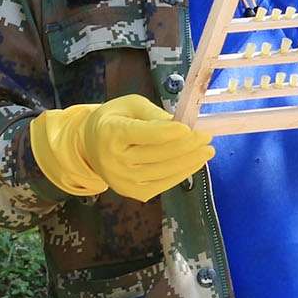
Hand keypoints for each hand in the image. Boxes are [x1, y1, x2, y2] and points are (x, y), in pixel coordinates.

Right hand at [29, 95, 215, 201]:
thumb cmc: (114, 120)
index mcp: (111, 133)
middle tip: (206, 136)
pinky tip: (194, 163)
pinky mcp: (132, 192)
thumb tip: (181, 125)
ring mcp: (123, 180)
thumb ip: (154, 114)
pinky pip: (163, 184)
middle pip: (158, 154)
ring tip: (207, 150)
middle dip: (187, 145)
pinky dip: (182, 174)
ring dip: (190, 161)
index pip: (144, 134)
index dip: (169, 132)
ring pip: (164, 171)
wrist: (90, 146)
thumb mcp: (130, 105)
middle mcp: (115, 160)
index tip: (190, 128)